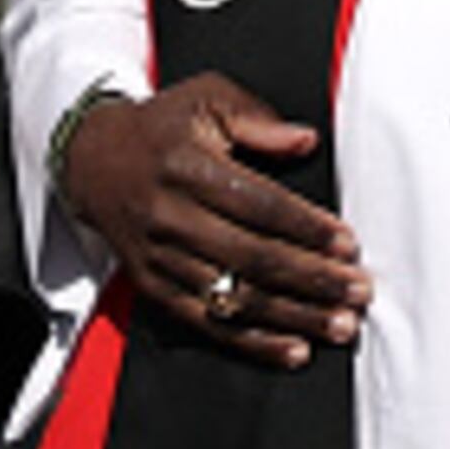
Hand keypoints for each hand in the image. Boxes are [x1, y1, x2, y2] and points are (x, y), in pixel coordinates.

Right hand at [58, 72, 372, 366]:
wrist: (91, 161)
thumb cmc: (160, 129)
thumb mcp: (205, 99)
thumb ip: (257, 118)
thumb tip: (305, 140)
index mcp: (186, 166)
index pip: (258, 204)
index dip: (306, 227)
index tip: (347, 244)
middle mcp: (169, 215)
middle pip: (252, 257)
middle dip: (313, 279)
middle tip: (358, 291)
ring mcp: (159, 257)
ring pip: (234, 297)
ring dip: (294, 316)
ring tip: (339, 324)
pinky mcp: (153, 286)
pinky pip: (207, 324)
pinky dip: (253, 343)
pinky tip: (292, 350)